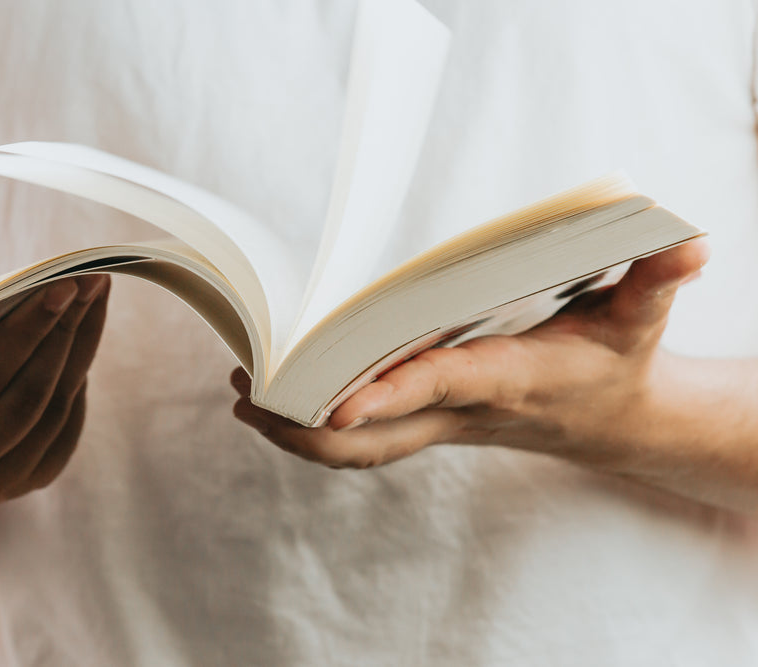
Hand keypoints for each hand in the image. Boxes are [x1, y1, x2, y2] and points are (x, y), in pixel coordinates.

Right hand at [0, 275, 108, 503]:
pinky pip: (69, 423)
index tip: (62, 284)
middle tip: (89, 280)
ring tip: (92, 296)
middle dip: (62, 331)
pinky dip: (80, 375)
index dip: (24, 330)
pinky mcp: (32, 482)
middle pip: (24, 394)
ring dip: (80, 347)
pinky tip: (84, 334)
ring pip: (54, 409)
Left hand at [233, 240, 709, 469]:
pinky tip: (285, 403)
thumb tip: (690, 241)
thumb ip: (655, 279)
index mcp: (502, 379)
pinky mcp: (434, 424)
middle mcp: (461, 411)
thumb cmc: (615, 365)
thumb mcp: (639, 318)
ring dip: (298, 431)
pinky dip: (320, 428)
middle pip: (373, 438)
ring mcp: (442, 425)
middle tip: (248, 391)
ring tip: (244, 396)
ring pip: (360, 448)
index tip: (332, 399)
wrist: (616, 424)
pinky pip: (366, 439)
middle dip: (306, 427)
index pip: (435, 387)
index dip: (386, 393)